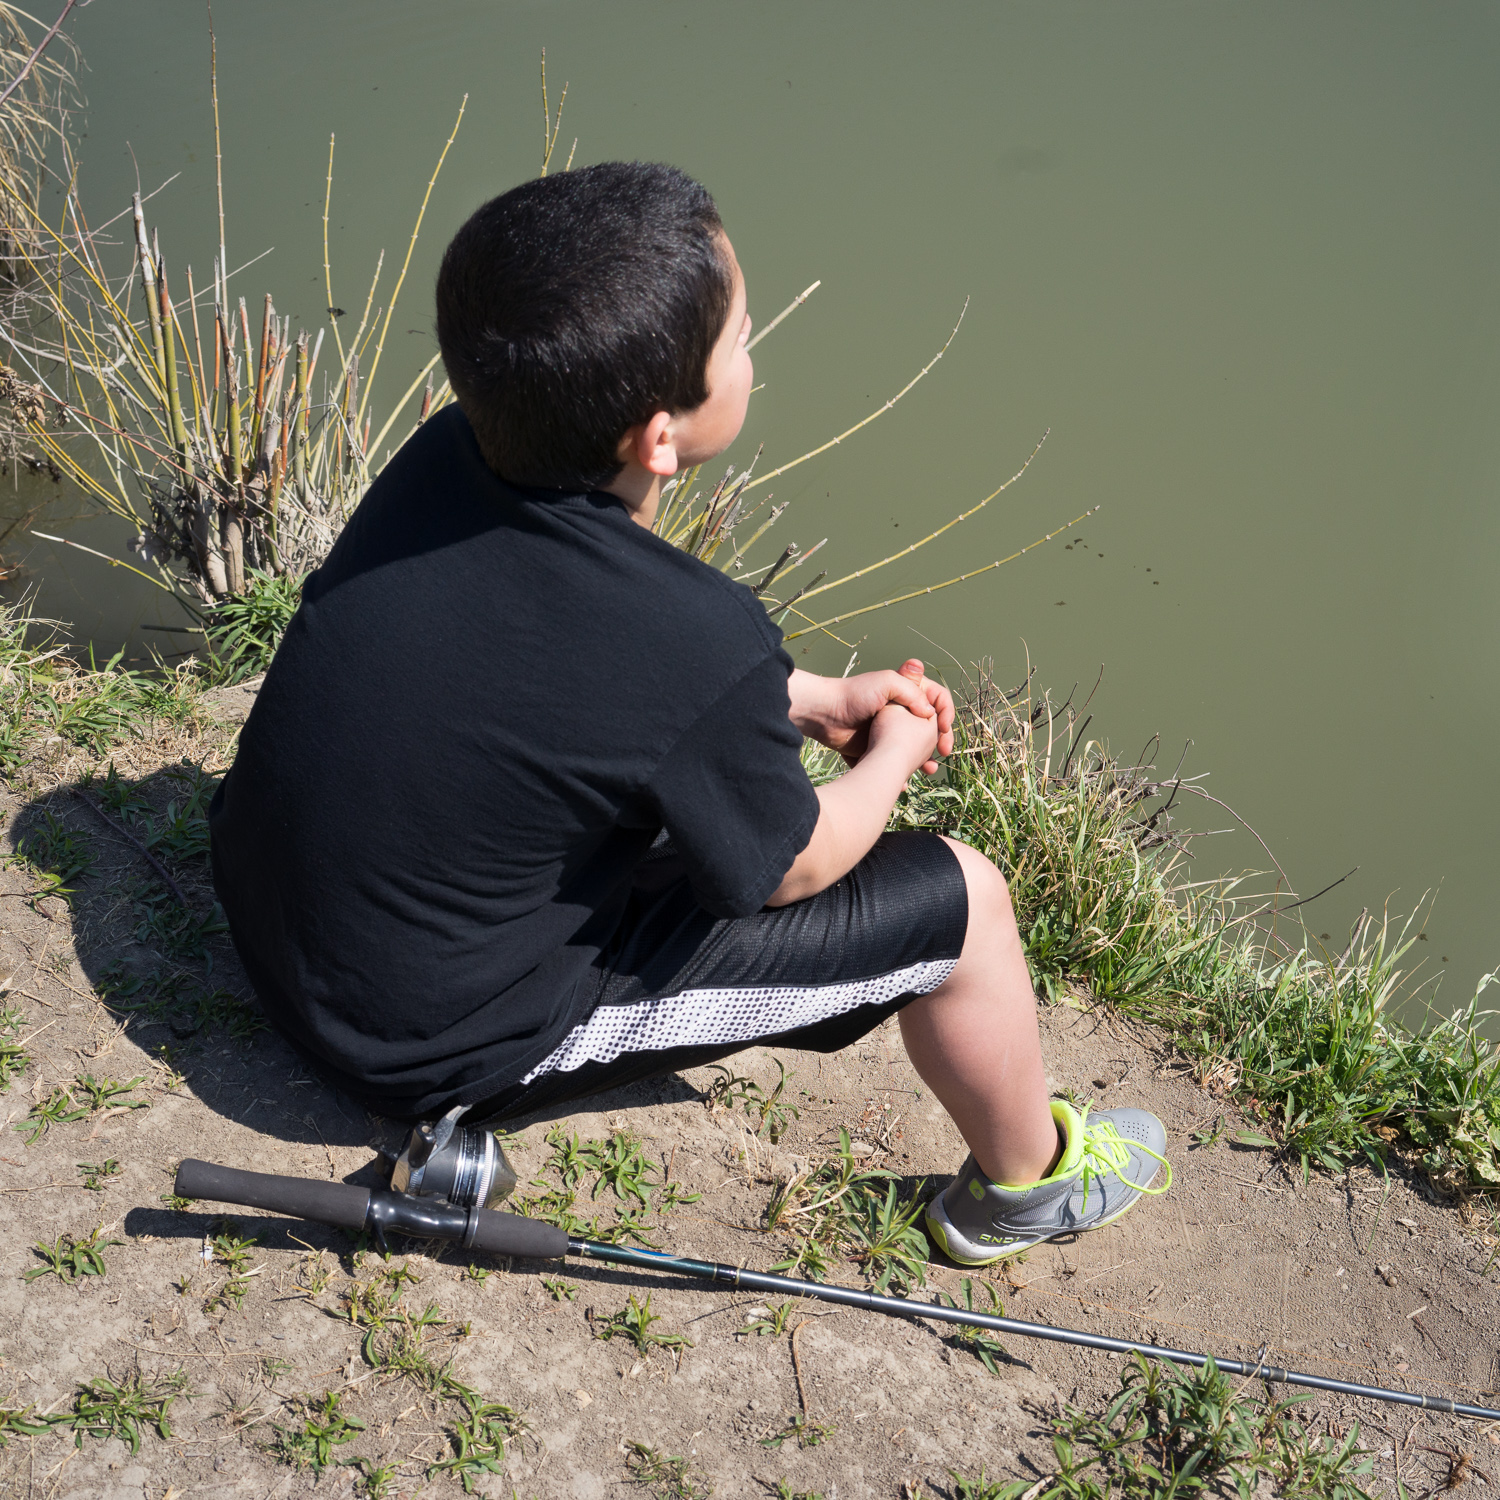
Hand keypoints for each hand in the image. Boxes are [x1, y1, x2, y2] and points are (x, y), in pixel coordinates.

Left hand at [789, 659, 954, 773]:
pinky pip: (893, 762)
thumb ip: (911, 692)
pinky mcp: (875, 748)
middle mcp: (899, 711)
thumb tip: (930, 712)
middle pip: (929, 727)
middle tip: (944, 752)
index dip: (945, 713)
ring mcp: (887, 731)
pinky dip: (901, 771)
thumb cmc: (853, 695)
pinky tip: (905, 778)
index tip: (945, 728)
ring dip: (925, 759)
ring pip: (914, 748)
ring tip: (929, 770)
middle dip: (939, 740)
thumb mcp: (886, 683)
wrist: (823, 714)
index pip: (935, 700)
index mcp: (904, 692)